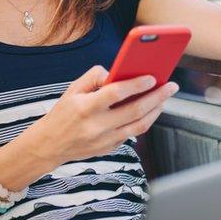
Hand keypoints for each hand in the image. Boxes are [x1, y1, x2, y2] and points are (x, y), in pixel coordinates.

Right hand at [30, 65, 178, 165]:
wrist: (49, 145)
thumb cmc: (63, 113)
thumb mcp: (72, 90)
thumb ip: (94, 77)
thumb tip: (117, 71)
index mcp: (85, 108)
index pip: (116, 94)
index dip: (136, 85)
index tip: (152, 77)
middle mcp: (96, 126)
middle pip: (134, 111)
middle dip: (157, 97)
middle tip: (171, 86)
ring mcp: (104, 140)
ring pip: (139, 125)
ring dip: (156, 110)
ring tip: (165, 97)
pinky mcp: (109, 148)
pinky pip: (132, 133)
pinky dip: (145, 120)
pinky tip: (152, 109)